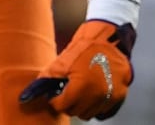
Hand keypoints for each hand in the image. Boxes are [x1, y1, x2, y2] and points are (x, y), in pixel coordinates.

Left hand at [19, 20, 135, 119]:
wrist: (109, 41)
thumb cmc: (85, 49)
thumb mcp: (63, 61)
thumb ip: (48, 77)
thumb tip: (35, 88)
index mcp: (81, 88)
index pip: (62, 106)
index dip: (55, 101)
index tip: (53, 95)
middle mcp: (97, 96)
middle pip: (76, 112)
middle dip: (67, 104)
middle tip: (65, 93)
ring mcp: (110, 98)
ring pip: (90, 113)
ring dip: (82, 106)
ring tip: (78, 92)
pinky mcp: (119, 97)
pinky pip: (103, 111)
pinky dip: (96, 106)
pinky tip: (90, 94)